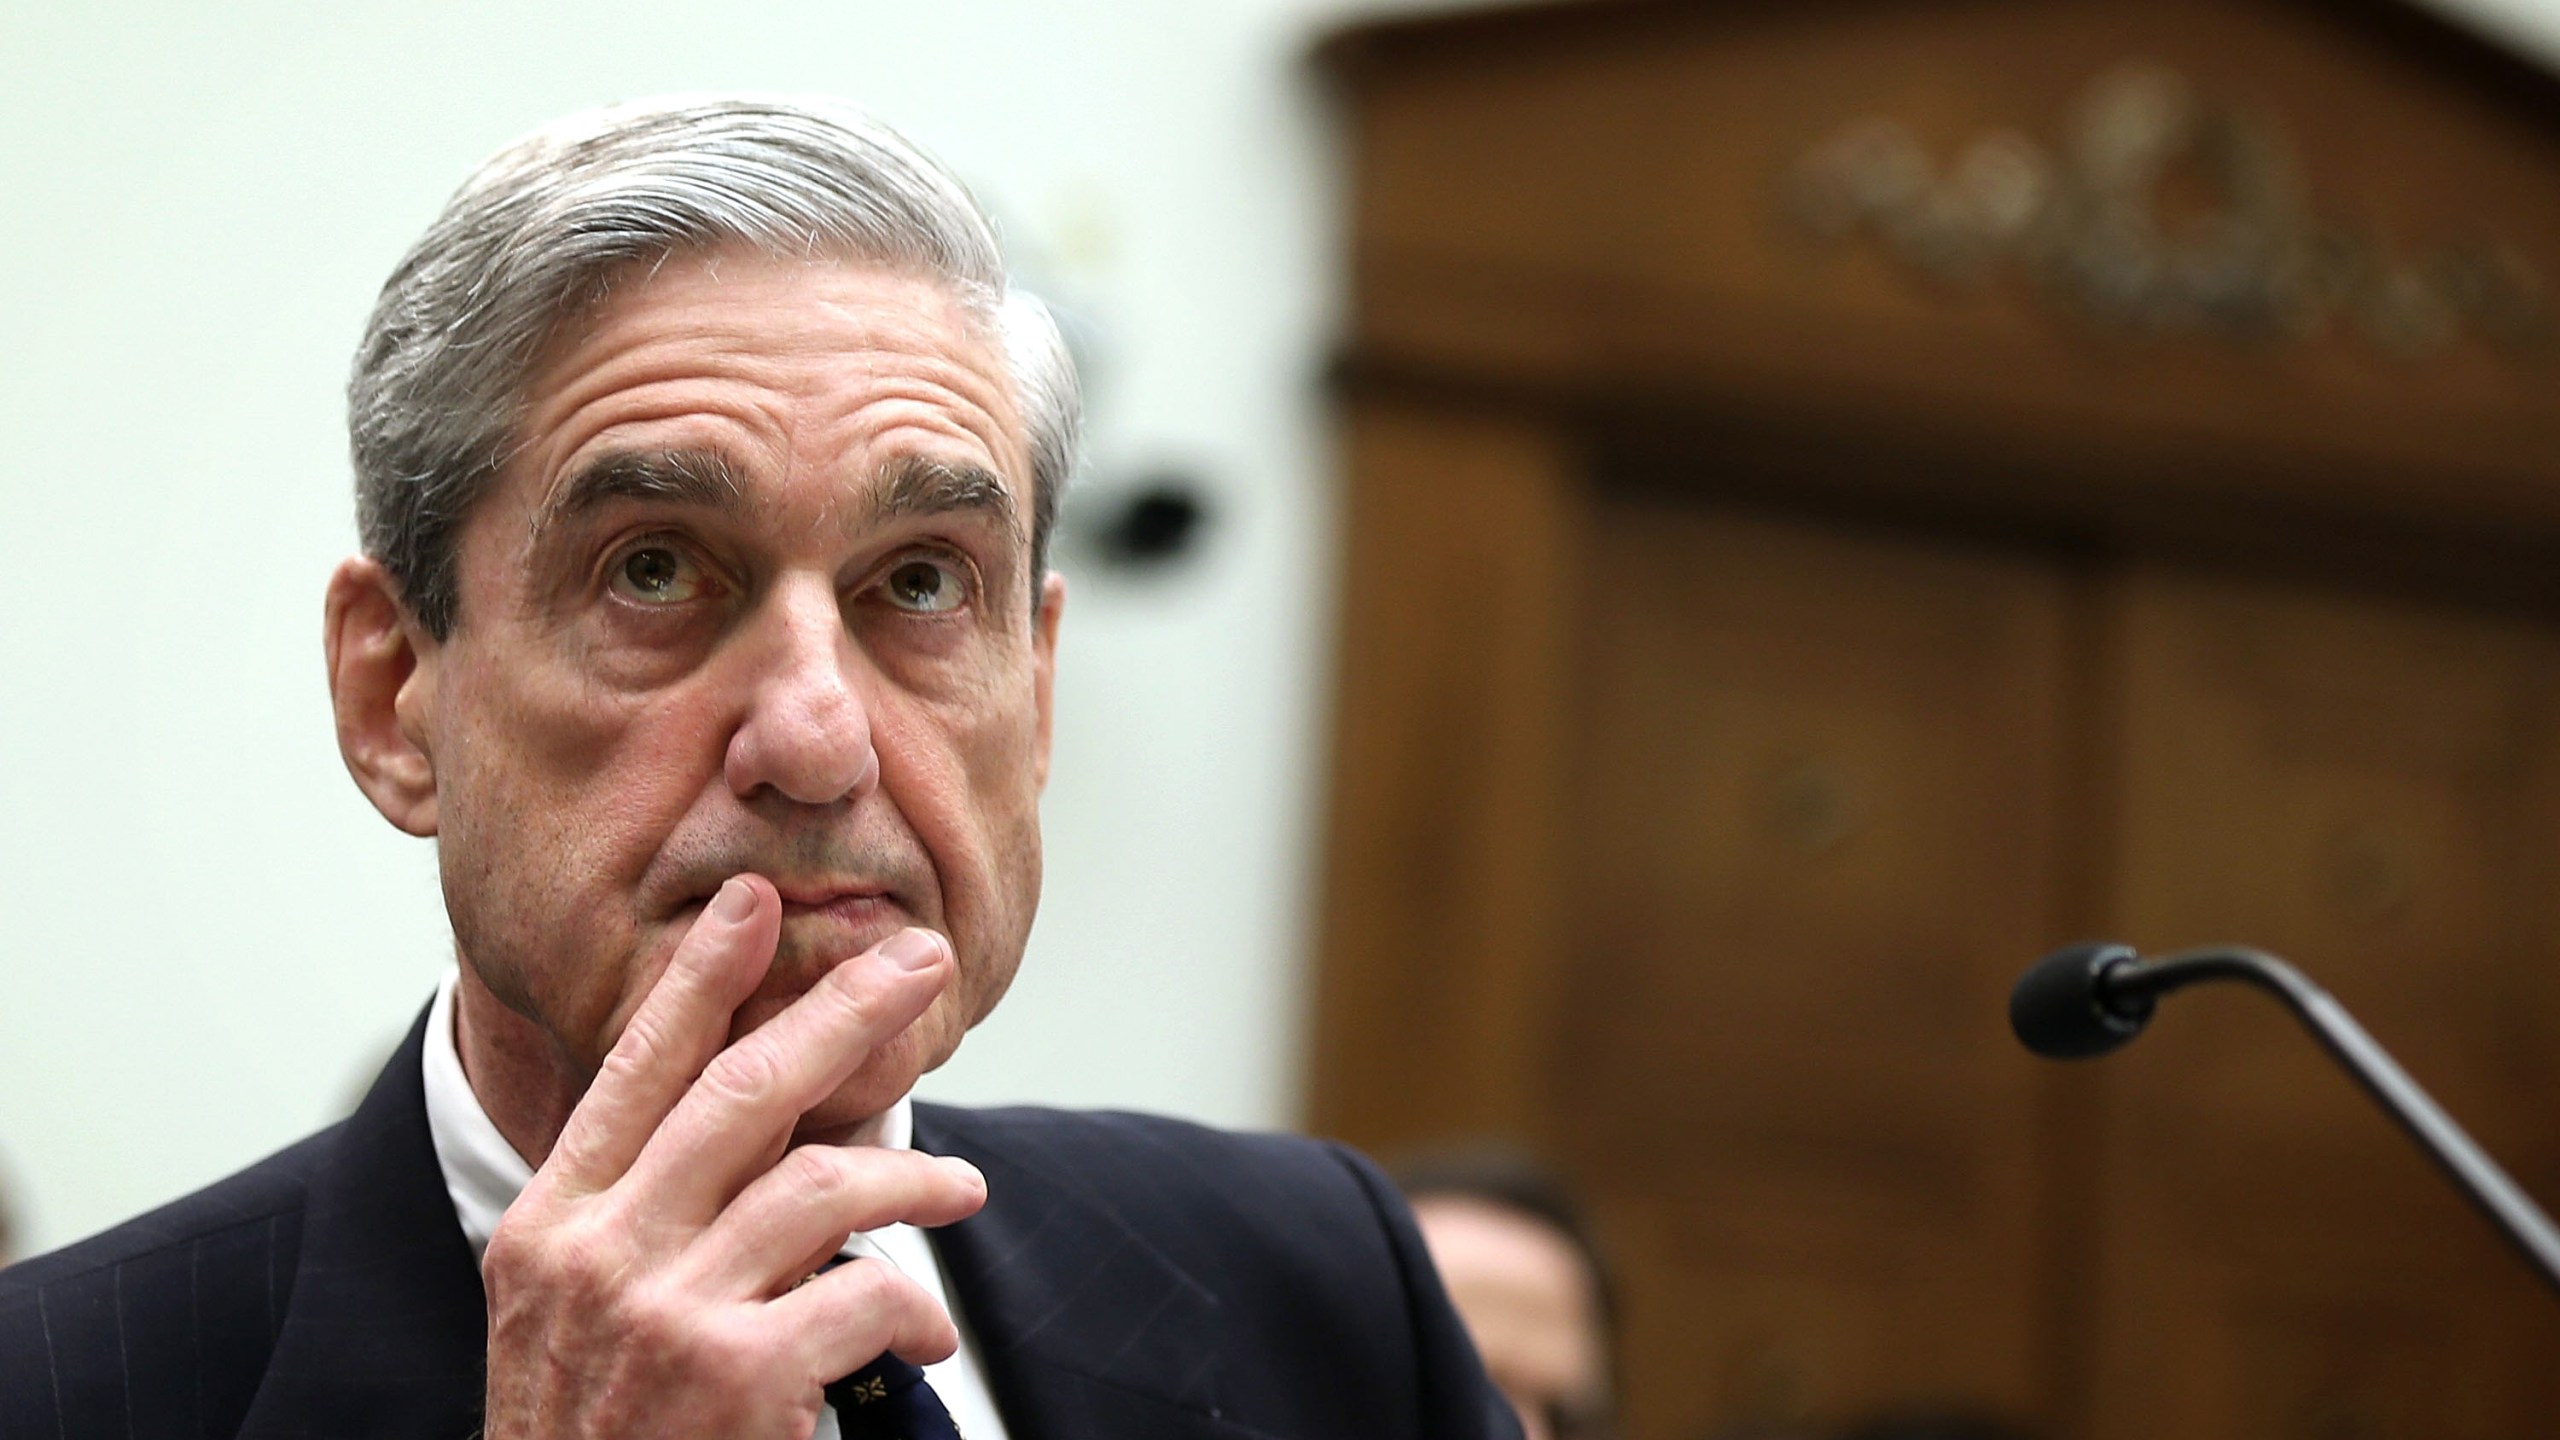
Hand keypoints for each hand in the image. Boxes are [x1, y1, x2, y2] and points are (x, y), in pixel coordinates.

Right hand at [478, 874, 988, 1437]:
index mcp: (551, 1227)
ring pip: (822, 1182)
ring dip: (911, 1173)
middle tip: (920, 961)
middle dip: (845, 1010)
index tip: (753, 903)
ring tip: (960, 1186)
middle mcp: (597, 1256)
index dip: (699, 979)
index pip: (634, 1073)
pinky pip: (865, 1289)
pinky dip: (913, 1305)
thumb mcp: (569, 1319)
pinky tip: (925, 1335)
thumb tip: (762, 1130)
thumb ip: (640, 1222)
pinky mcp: (737, 1377)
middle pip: (743, 1089)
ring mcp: (665, 1314)